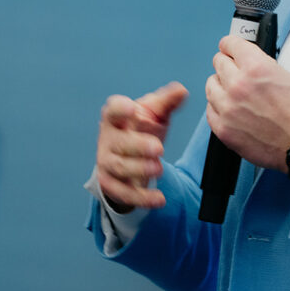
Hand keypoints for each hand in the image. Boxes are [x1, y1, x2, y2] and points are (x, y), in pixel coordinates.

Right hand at [95, 81, 187, 211]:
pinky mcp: (111, 184)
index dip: (121, 109)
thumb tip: (182, 91)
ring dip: (139, 169)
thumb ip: (167, 101)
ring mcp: (107, 162)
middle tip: (158, 148)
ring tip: (159, 169)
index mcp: (115, 118)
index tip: (133, 109)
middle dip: (137, 146)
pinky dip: (141, 198)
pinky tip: (159, 199)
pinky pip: (124, 193)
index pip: (113, 110)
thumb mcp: (154, 113)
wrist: (127, 156)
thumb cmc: (140, 128)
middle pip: (119, 143)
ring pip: (119, 168)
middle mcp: (107, 139)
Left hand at [206, 35, 289, 171]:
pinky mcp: (224, 129)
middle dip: (228, 64)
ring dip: (221, 85)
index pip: (230, 44)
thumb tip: (250, 63)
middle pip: (218, 62)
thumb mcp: (288, 75)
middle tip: (235, 70)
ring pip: (211, 85)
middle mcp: (238, 85)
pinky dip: (218, 107)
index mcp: (255, 67)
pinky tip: (230, 109)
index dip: (231, 45)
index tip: (229, 47)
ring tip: (233, 92)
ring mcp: (228, 108)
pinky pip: (210, 110)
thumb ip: (262, 66)